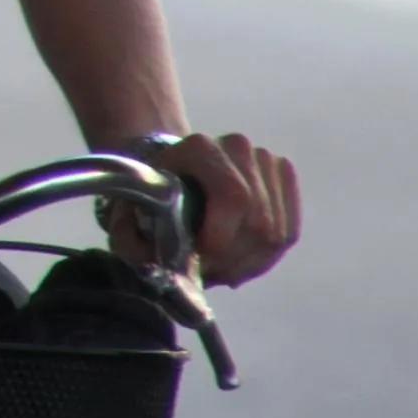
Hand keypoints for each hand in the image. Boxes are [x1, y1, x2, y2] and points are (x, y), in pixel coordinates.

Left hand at [108, 131, 300, 287]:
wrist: (172, 171)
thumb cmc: (149, 198)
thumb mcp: (128, 215)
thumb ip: (130, 239)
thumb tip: (160, 262)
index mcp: (199, 148)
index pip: (234, 197)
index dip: (222, 239)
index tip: (199, 260)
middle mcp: (237, 147)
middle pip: (260, 222)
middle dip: (235, 260)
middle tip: (210, 271)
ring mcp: (264, 159)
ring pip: (277, 232)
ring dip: (250, 263)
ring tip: (222, 266)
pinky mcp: (282, 176)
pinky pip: (290, 231)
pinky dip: (267, 256)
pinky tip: (241, 258)